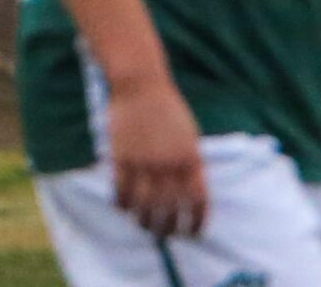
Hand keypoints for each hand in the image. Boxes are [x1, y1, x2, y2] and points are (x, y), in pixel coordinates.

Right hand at [106, 75, 206, 236]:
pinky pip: (122, 190)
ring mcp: (145, 161)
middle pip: (170, 209)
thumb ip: (190, 163)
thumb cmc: (167, 109)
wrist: (140, 85)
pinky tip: (122, 208)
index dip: (196, 222)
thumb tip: (189, 194)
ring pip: (145, 204)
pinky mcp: (122, 157)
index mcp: (191, 159)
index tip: (191, 233)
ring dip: (144, 220)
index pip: (198, 202)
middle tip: (163, 234)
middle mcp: (170, 164)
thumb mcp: (189, 135)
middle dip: (167, 227)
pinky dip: (122, 203)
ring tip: (142, 226)